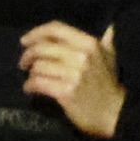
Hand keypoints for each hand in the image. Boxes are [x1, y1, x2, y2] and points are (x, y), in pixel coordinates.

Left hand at [19, 21, 125, 137]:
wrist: (115, 114)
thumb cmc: (109, 84)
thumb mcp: (110, 57)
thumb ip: (106, 40)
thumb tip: (109, 26)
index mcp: (89, 44)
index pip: (56, 29)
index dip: (36, 33)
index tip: (25, 41)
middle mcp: (81, 56)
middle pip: (42, 47)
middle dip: (28, 55)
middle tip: (24, 62)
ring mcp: (73, 74)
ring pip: (38, 66)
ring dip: (30, 72)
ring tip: (31, 76)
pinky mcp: (65, 92)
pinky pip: (39, 83)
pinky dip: (30, 85)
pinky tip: (30, 88)